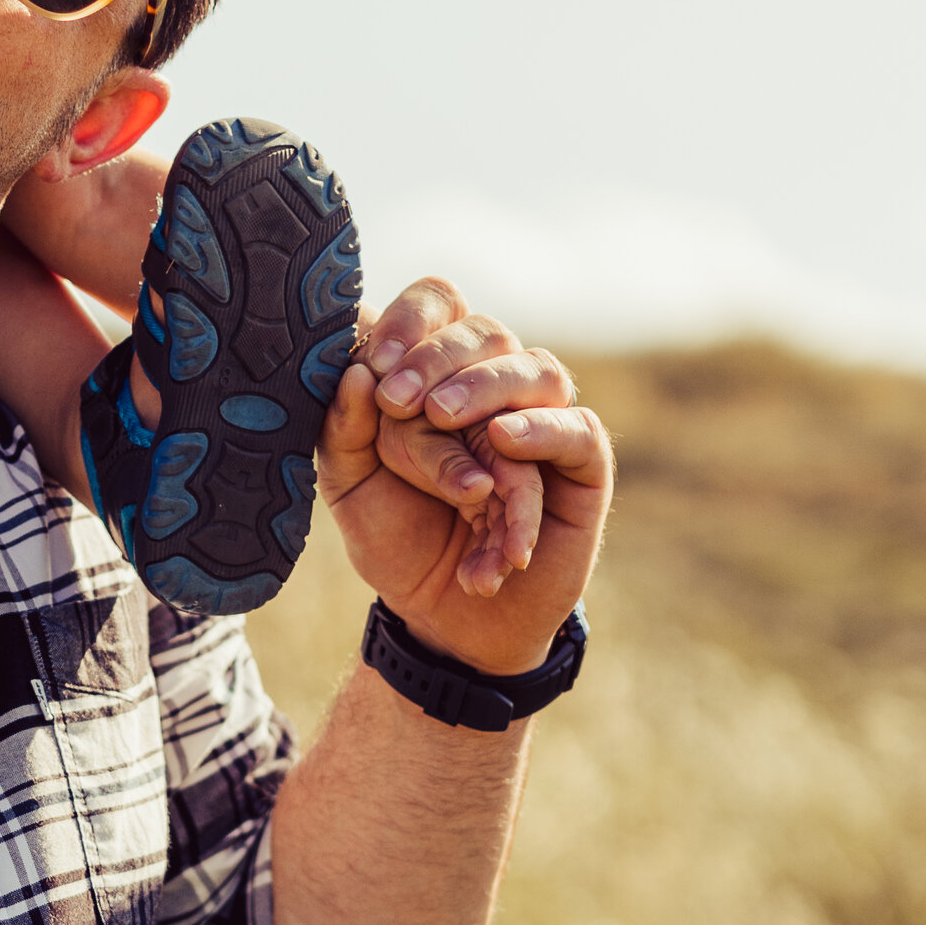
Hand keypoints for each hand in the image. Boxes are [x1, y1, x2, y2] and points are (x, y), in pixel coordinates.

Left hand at [318, 278, 612, 673]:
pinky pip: (576, 427)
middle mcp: (495, 386)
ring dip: (483, 387)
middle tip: (396, 400)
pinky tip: (502, 442)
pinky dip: (540, 429)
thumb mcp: (351, 487)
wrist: (443, 619)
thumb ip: (344, 430)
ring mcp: (542, 420)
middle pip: (483, 330)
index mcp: (438, 374)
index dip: (407, 320)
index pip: (438, 305)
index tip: (374, 363)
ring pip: (534, 368)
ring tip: (439, 420)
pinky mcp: (582, 464)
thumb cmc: (400, 540)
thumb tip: (355, 371)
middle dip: (435, 357)